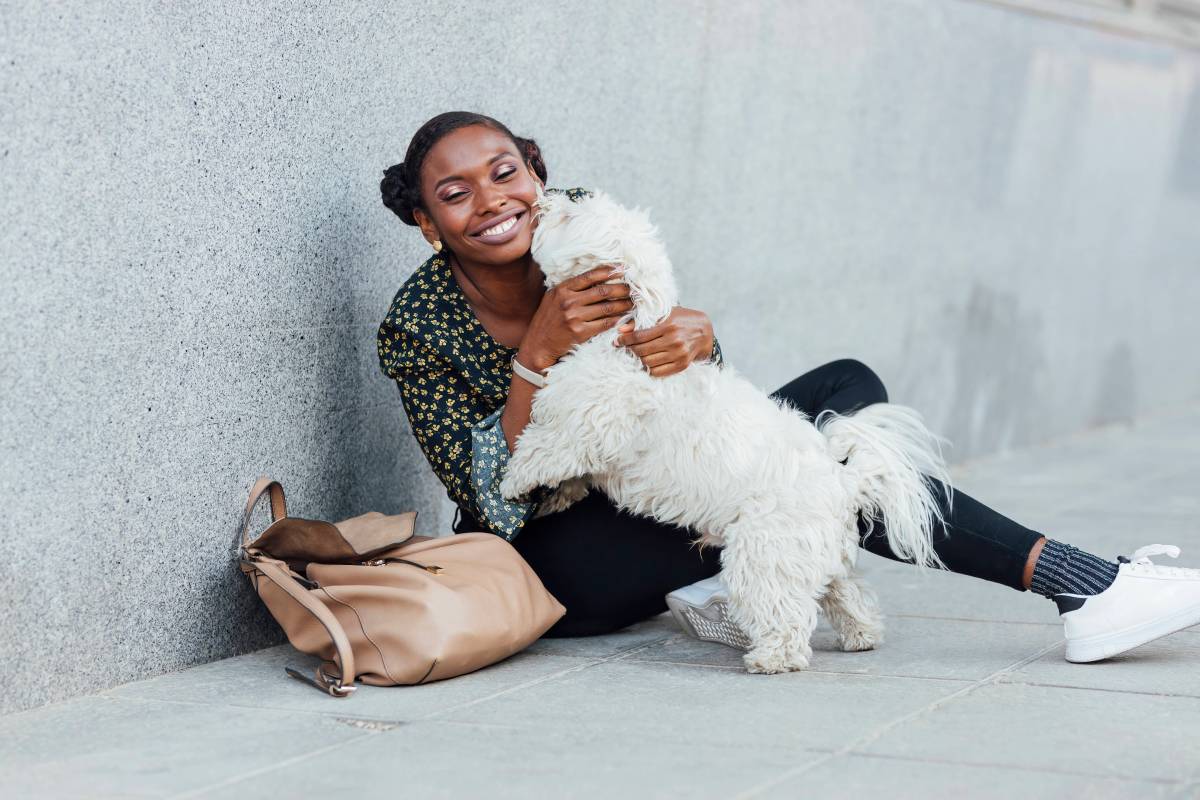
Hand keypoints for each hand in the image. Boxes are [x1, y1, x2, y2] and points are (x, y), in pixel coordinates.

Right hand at [517, 264, 632, 370]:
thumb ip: (571, 289)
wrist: (538, 345)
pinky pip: (605, 324)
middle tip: (632, 289)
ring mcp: (574, 317)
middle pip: (603, 291)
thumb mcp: (553, 299)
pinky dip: (617, 320)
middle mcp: (568, 301)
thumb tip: (596, 278)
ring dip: (623, 305)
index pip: (590, 276)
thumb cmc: (548, 321)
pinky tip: (624, 318)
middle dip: (621, 289)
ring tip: (632, 303)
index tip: (623, 269)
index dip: (609, 271)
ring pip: (607, 308)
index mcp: (562, 289)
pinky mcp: (580, 332)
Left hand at [614, 306, 713, 377]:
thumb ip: (643, 320)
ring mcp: (679, 354)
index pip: (639, 336)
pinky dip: (649, 369)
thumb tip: (622, 329)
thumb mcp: (665, 313)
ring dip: (639, 359)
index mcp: (668, 325)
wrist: (705, 331)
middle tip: (626, 347)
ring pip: (648, 362)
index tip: (617, 341)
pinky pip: (658, 372)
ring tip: (636, 354)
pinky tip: (647, 362)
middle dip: (630, 350)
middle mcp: (674, 341)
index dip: (625, 340)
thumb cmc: (682, 319)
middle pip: (642, 351)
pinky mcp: (682, 365)